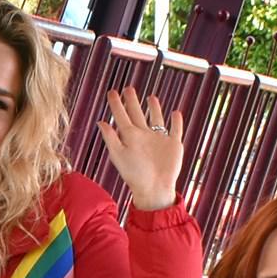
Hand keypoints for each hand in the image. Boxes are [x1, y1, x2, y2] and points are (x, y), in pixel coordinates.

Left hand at [101, 87, 183, 212]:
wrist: (155, 189)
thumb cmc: (135, 175)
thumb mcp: (119, 155)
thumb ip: (111, 138)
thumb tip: (100, 122)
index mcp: (130, 137)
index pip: (121, 116)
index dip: (116, 104)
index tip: (111, 92)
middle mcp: (144, 136)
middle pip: (137, 114)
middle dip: (132, 101)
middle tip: (128, 88)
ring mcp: (159, 139)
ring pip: (156, 119)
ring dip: (154, 108)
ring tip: (151, 97)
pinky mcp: (173, 144)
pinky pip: (175, 129)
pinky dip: (176, 121)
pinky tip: (175, 113)